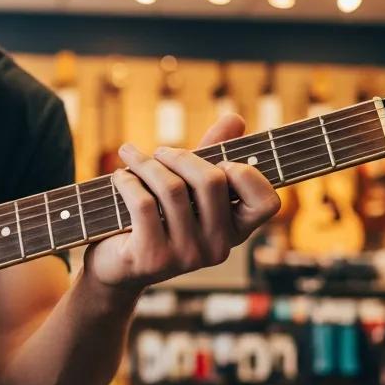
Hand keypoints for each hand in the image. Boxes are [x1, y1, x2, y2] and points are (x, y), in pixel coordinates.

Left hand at [83, 113, 280, 291]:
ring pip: (172, 188)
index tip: (219, 162)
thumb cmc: (157, 218)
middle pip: (212, 180)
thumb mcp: (187, 187)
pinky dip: (127, 182)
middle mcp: (217, 248)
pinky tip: (120, 178)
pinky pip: (143, 203)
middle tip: (159, 152)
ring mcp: (186, 256)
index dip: (247, 175)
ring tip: (131, 157)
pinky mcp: (152, 258)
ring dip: (146, 164)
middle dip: (180, 155)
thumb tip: (236, 118)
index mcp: (235, 231)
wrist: (116, 266)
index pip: (267, 203)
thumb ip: (213, 154)